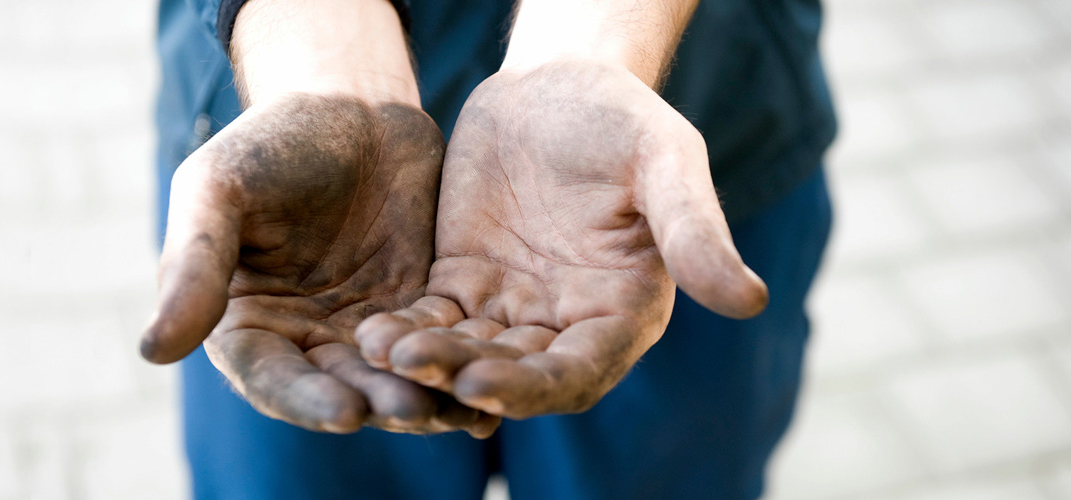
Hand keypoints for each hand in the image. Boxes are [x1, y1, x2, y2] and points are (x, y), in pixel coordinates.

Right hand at [140, 94, 498, 436]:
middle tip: (417, 412)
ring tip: (465, 411)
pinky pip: (442, 346)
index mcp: (247, 325)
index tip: (345, 413)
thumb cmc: (268, 143)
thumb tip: (152, 350)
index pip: (271, 378)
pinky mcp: (420, 311)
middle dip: (380, 403)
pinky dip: (464, 366)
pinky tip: (497, 383)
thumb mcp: (219, 191)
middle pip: (341, 388)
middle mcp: (305, 341)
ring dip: (429, 396)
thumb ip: (193, 266)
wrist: (350, 106)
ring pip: (397, 377)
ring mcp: (365, 330)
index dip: (306, 399)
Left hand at [355, 61, 767, 418]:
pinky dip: (406, 330)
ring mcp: (512, 308)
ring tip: (383, 350)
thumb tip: (751, 300)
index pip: (580, 371)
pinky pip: (432, 319)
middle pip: (514, 374)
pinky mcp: (463, 284)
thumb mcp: (665, 161)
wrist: (557, 83)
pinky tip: (372, 330)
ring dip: (427, 362)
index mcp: (622, 311)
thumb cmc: (623, 117)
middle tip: (417, 366)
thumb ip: (695, 230)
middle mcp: (566, 323)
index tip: (485, 384)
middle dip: (466, 377)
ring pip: (466, 353)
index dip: (533, 386)